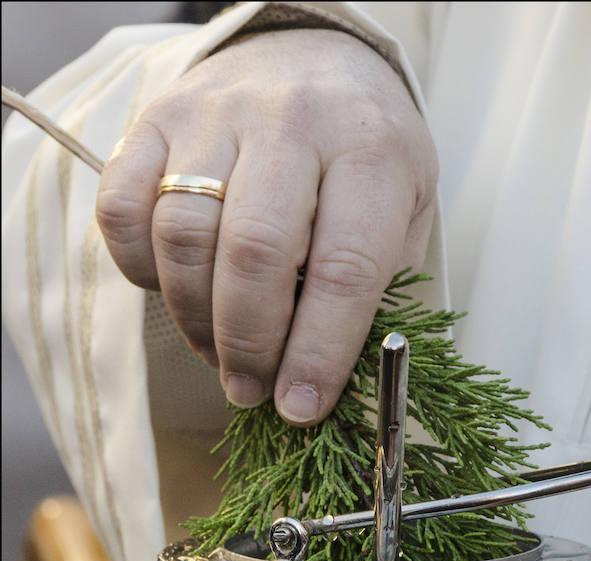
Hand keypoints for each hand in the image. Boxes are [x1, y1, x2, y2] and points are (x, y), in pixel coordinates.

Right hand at [96, 28, 437, 424]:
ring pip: (182, 236)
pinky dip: (141, 270)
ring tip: (219, 350)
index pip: (344, 270)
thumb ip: (372, 288)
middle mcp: (292, 123)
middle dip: (248, 345)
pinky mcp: (155, 122)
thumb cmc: (361, 150)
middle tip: (250, 389)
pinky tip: (177, 289)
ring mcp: (216, 115)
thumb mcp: (403, 210)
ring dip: (195, 319)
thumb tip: (317, 377)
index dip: (318, 354)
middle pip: (253, 255)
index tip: (300, 408)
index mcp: (370, 152)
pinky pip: (122, 210)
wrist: (311, 57)